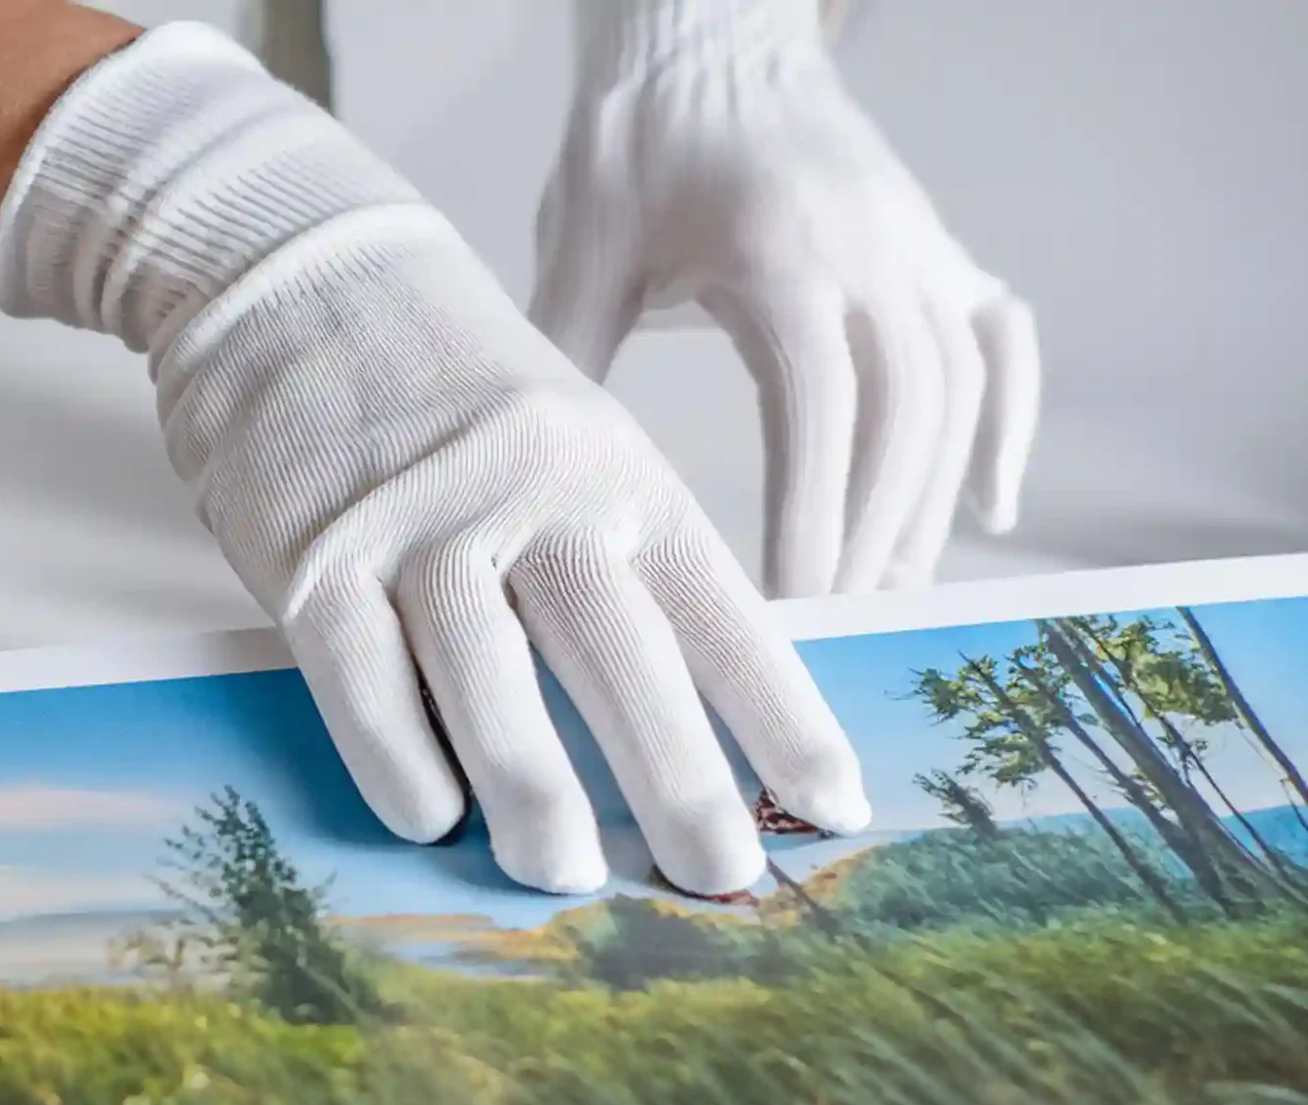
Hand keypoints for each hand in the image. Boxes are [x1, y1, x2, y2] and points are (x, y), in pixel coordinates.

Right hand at [0, 24, 868, 895]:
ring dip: (534, 790)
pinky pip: (360, 675)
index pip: (719, 609)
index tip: (833, 804)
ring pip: (489, 677)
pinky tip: (428, 816)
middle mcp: (529, 496)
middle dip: (681, 780)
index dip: (780, 714)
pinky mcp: (310, 552)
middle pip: (620, 655)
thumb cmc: (443, 382)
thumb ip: (608, 552)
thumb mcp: (562, 437)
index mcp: (615, 469)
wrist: (294, 270)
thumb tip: (673, 720)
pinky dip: (398, 755)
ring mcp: (415, 524)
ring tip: (565, 873)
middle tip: (723, 880)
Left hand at [529, 0, 1039, 597]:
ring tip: (889, 590)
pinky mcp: (937, 248)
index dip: (813, 515)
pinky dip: (1006, 425)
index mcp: (784, 251)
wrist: (705, 43)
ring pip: (956, 391)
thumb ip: (564, 351)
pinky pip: (999, 341)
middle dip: (872, 529)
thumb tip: (524, 467)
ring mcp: (919, 247)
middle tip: (838, 619)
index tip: (797, 604)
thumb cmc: (637, 140)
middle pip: (904, 414)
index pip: (820, 409)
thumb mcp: (585, 243)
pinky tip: (985, 510)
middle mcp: (874, 249)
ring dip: (928, 499)